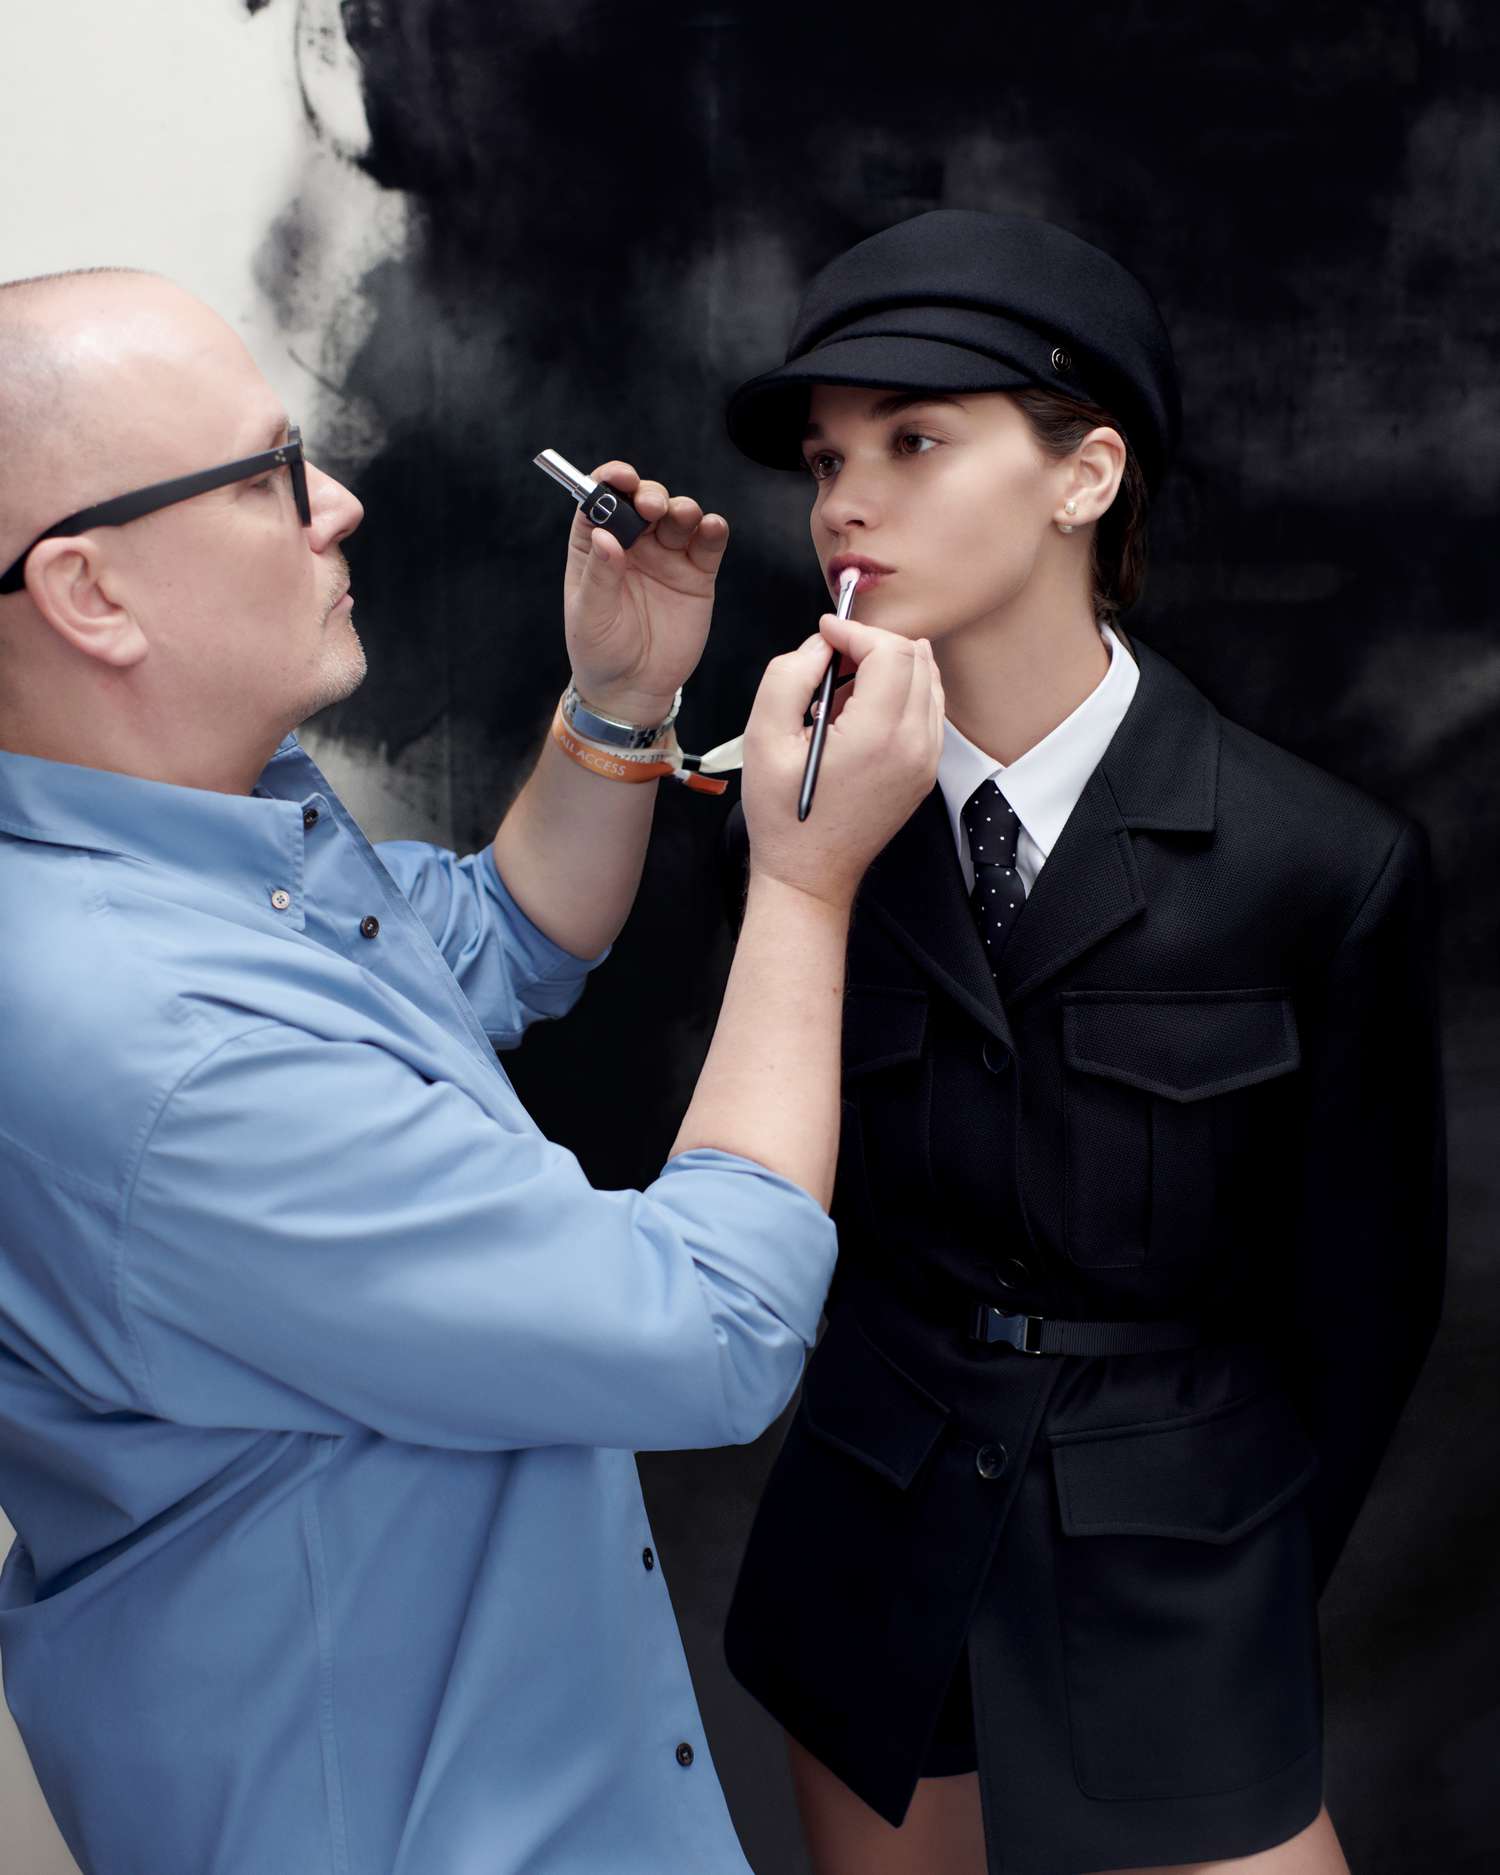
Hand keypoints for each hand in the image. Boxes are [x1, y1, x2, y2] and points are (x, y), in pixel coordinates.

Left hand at [562, 460, 729, 725]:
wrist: (633, 689)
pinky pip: (708, 544)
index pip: (601, 499)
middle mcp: (633, 543)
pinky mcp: (697, 575)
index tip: (620, 477)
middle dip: (650, 495)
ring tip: (682, 517)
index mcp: (596, 544)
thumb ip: (600, 574)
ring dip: (682, 508)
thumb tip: (605, 535)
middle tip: (651, 506)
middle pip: (644, 500)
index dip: (610, 480)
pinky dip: (713, 530)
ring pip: (679, 516)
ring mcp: (667, 556)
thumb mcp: (590, 615)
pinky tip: (711, 528)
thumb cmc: (600, 651)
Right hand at [741, 612, 944, 906]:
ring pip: (928, 679)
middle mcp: (913, 746)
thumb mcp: (763, 739)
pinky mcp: (925, 770)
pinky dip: (901, 692)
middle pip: (916, 657)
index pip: (891, 651)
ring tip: (843, 687)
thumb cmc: (784, 816)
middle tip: (832, 655)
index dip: (856, 630)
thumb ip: (788, 676)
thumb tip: (819, 646)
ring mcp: (925, 760)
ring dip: (889, 666)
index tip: (825, 633)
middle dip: (873, 643)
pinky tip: (861, 711)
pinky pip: (927, 709)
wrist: (810, 874)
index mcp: (876, 736)